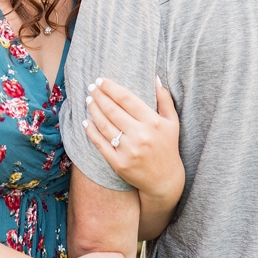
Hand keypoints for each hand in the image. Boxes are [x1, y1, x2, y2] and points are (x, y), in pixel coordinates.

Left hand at [83, 76, 183, 205]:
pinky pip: (100, 143)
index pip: (126, 99)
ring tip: (88, 100)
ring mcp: (128, 150)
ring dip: (93, 110)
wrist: (165, 180)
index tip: (101, 80)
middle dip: (99, 96)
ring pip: (104, 125)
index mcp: (153, 122)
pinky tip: (86, 121)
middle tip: (91, 87)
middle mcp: (140, 136)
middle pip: (112, 110)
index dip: (111, 88)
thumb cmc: (167, 146)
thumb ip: (165, 99)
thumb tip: (155, 77)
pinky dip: (90, 131)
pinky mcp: (118, 163)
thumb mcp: (172, 122)